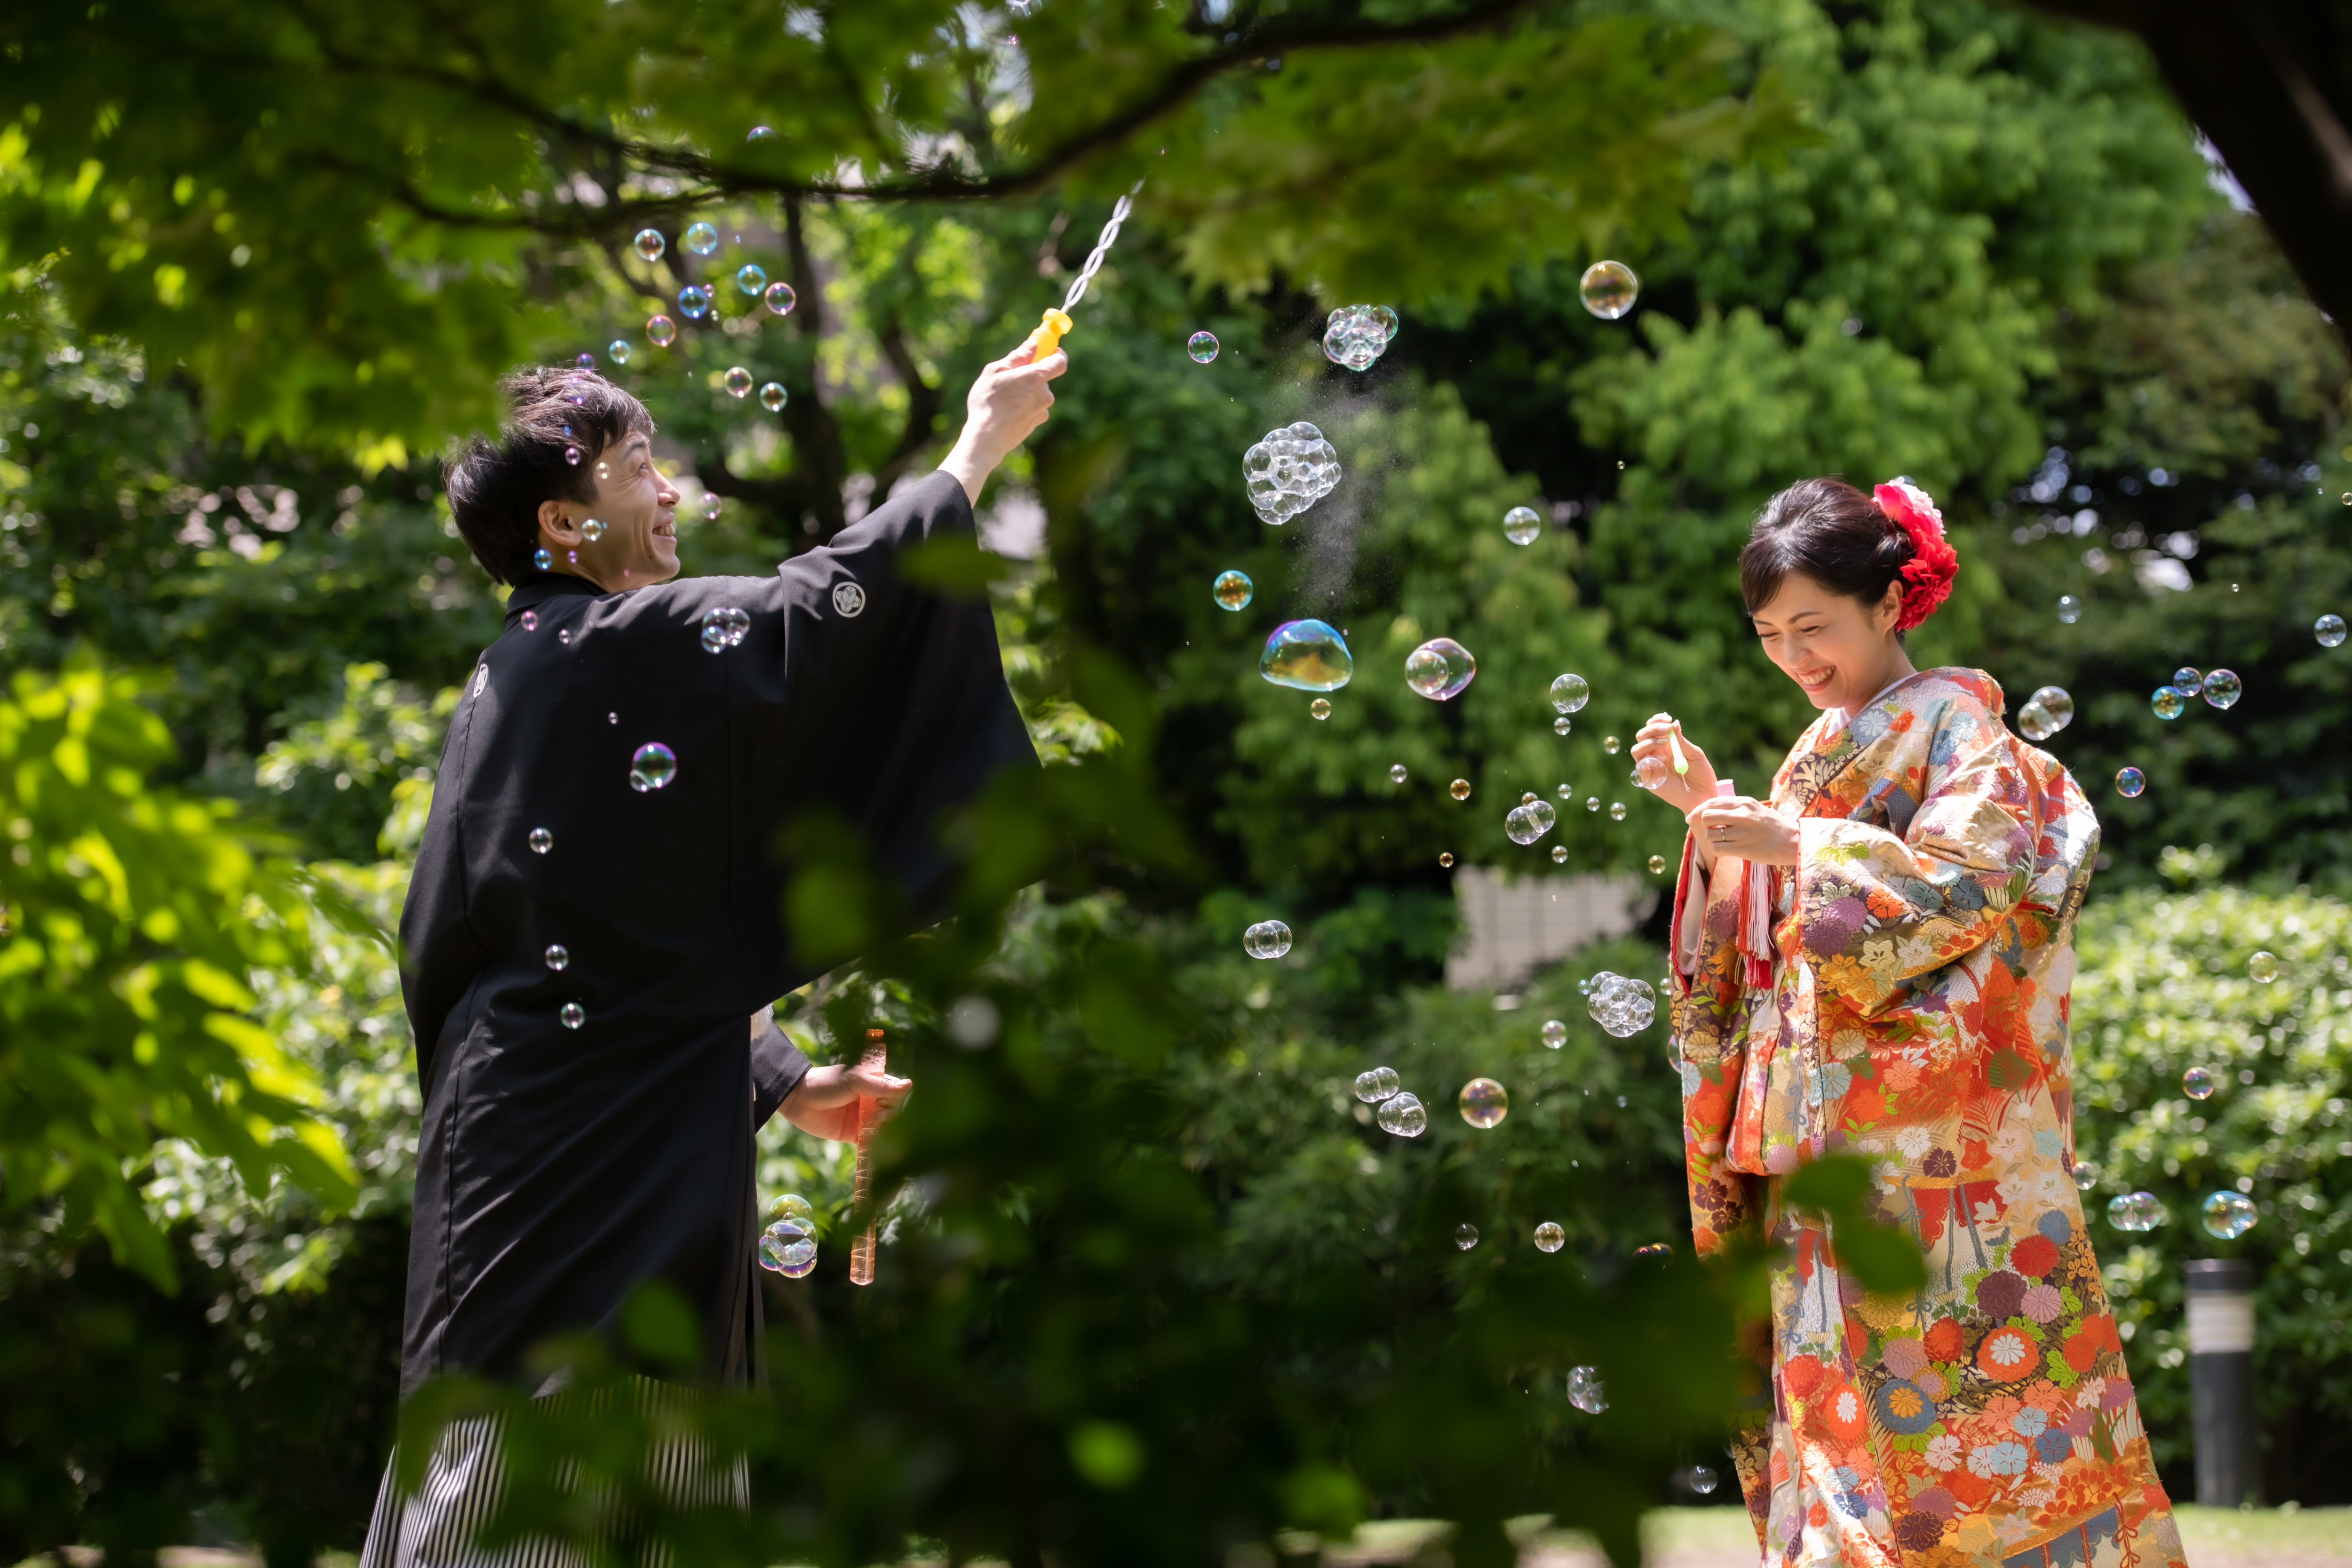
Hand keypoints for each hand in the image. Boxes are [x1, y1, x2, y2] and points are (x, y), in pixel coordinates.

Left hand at [781, 1060, 912, 1143]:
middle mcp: (873, 1101)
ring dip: (886, 1130)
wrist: (798, 1100)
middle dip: (891, 1115)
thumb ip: (879, 1085)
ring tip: (874, 1125)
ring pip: (886, 1128)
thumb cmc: (826, 1083)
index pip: (896, 1093)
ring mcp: (865, 1119)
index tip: (883, 1102)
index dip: (895, 1099)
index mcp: (874, 1084)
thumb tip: (909, 1085)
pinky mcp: (855, 1135)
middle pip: (895, 1112)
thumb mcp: (854, 1080)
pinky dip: (877, 1146)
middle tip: (877, 1116)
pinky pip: (871, 1142)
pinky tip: (878, 1147)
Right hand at [939, 338, 1068, 503]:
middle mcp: (1044, 394)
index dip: (1056, 353)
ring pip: (1037, 394)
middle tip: (1011, 377)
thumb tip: (1033, 345)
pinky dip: (1024, 406)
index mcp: (1036, 377)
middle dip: (1031, 375)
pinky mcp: (1037, 423)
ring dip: (1026, 392)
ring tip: (1004, 398)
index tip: (1047, 351)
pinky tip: (1008, 411)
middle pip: (1044, 378)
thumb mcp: (996, 371)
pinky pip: (1034, 408)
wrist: (987, 438)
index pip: (1060, 361)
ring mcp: (1042, 410)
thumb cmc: (988, 402)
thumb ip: (1018, 356)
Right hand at [1632, 714, 1718, 813]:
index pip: (1653, 729)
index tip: (1667, 718)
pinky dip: (1648, 759)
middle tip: (1666, 729)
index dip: (1656, 721)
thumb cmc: (1702, 774)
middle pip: (1642, 737)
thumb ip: (1681, 740)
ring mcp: (1651, 768)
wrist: (1705, 796)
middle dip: (1652, 729)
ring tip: (1664, 741)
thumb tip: (1673, 723)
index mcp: (1665, 746)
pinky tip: (1663, 758)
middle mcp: (1655, 755)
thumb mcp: (1694, 754)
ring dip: (1648, 742)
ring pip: (1636, 750)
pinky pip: (1640, 768)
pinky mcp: (1650, 781)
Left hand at [1687, 795, 1800, 868]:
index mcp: (1744, 802)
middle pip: (1706, 816)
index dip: (1698, 810)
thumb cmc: (1774, 825)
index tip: (1692, 817)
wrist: (1794, 842)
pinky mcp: (1742, 849)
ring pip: (1710, 834)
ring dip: (1713, 839)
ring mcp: (1742, 832)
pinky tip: (1727, 849)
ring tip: (1724, 840)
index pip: (1712, 802)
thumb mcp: (1756, 808)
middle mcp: (1742, 815)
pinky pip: (1717, 849)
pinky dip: (1718, 850)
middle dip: (1704, 825)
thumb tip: (1710, 810)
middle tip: (1711, 830)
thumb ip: (1735, 807)